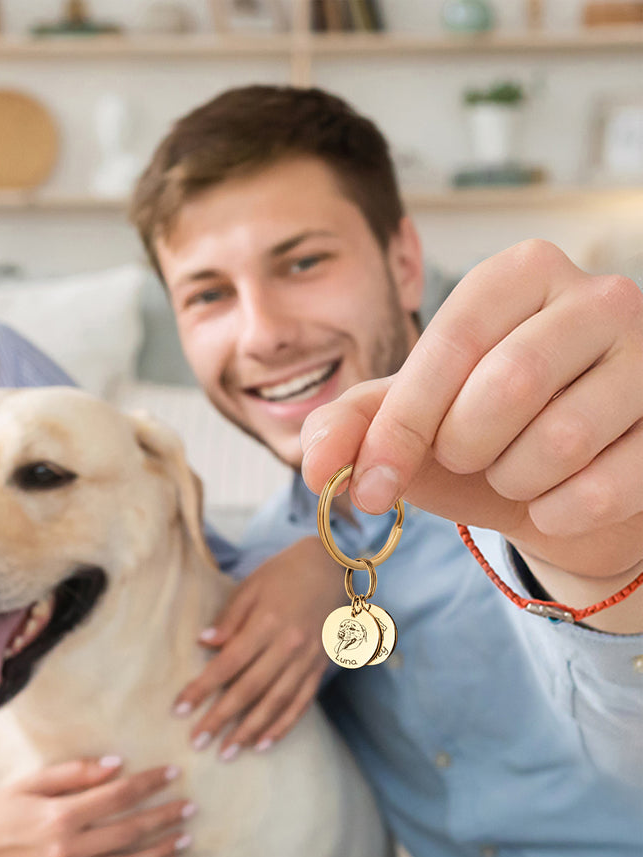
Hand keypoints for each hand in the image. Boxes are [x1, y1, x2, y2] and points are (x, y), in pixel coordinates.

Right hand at [0, 758, 193, 856]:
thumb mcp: (31, 783)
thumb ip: (74, 773)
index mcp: (60, 816)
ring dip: (160, 853)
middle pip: (130, 832)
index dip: (148, 784)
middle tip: (191, 807)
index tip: (172, 773)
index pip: (117, 796)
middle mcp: (69, 849)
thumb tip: (117, 764)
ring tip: (183, 839)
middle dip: (164, 818)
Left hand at [173, 536, 341, 758]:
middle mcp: (288, 646)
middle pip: (250, 689)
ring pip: (276, 703)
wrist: (333, 567)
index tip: (180, 709)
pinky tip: (263, 744)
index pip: (228, 664)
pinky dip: (282, 726)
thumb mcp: (251, 586)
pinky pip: (301, 703)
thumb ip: (229, 618)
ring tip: (227, 753)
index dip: (203, 688)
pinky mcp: (320, 668)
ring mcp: (307, 660)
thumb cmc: (284, 573)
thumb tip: (204, 644)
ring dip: (250, 731)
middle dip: (221, 719)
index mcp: (266, 623)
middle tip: (198, 742)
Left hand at [300, 240, 642, 618]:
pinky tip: (554, 502)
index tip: (371, 487)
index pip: (449, 345)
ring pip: (560, 442)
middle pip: (507, 387)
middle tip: (468, 458)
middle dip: (464, 450)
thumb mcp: (406, 422)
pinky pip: (606, 488)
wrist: (563, 485)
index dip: (401, 428)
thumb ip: (349, 427)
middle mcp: (597, 296)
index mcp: (517, 275)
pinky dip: (558, 514)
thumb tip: (318, 463)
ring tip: (515, 470)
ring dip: (512, 481)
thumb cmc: (479, 436)